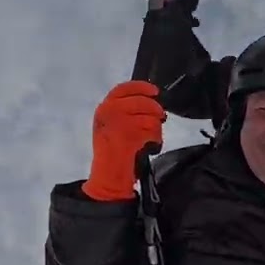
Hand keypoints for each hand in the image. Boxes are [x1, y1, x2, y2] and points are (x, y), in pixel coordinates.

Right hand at [82, 81, 166, 201]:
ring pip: (151, 116)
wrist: (108, 177)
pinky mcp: (132, 134)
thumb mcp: (112, 126)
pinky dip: (156, 139)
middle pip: (142, 101)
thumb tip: (149, 100)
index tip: (154, 91)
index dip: (141, 87)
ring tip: (149, 139)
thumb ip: (125, 111)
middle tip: (160, 117)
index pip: (124, 88)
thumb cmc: (113, 154)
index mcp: (104, 108)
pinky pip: (154, 130)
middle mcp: (110, 112)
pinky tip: (149, 147)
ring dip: (156, 128)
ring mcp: (120, 122)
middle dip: (155, 109)